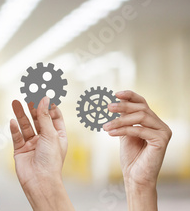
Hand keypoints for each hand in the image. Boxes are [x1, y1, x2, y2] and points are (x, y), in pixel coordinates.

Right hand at [10, 97, 73, 210]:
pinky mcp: (21, 150)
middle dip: (33, 107)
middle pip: (38, 119)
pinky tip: (12, 121)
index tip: (43, 93)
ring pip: (26, 125)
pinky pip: (17, 136)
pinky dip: (14, 129)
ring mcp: (32, 144)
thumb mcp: (50, 135)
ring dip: (20, 114)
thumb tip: (45, 99)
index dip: (49, 105)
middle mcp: (45, 139)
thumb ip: (45, 116)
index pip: (54, 116)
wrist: (40, 181)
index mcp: (57, 136)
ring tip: (15, 103)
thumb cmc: (50, 162)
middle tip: (27, 95)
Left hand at [104, 90, 171, 209]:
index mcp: (152, 121)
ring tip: (105, 126)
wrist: (135, 176)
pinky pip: (140, 130)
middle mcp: (161, 125)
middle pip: (141, 108)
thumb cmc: (130, 156)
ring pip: (140, 117)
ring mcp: (163, 132)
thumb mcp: (124, 132)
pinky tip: (110, 133)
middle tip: (107, 107)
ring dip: (120, 120)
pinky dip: (123, 130)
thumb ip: (123, 118)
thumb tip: (114, 102)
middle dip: (122, 106)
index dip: (130, 96)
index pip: (142, 103)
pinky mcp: (161, 141)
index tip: (115, 93)